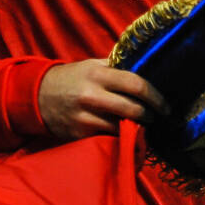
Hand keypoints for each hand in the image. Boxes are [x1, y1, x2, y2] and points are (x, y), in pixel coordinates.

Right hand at [38, 59, 168, 140]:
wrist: (37, 96)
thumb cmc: (72, 78)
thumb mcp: (92, 66)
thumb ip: (117, 68)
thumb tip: (148, 71)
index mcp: (99, 74)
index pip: (136, 84)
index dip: (156, 97)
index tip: (166, 106)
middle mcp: (92, 95)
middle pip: (133, 109)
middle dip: (150, 116)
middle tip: (158, 119)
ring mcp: (84, 117)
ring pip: (121, 127)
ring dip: (136, 130)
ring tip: (144, 127)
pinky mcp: (79, 134)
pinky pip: (107, 138)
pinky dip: (119, 138)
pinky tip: (125, 135)